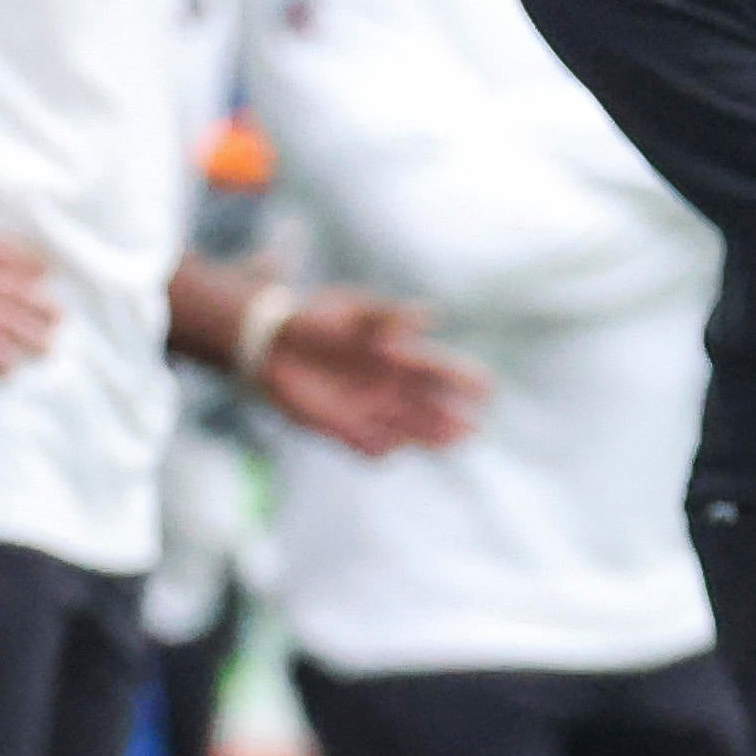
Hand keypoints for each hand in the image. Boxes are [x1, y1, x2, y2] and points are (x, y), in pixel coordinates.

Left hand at [252, 290, 488, 456]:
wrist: (271, 342)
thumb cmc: (318, 317)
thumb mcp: (353, 308)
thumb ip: (389, 315)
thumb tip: (429, 316)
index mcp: (403, 356)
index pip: (447, 372)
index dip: (467, 380)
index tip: (484, 389)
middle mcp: (394, 388)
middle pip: (435, 409)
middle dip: (454, 417)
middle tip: (472, 426)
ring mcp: (372, 411)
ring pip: (411, 432)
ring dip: (430, 438)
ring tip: (451, 441)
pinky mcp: (345, 429)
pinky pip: (370, 448)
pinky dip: (379, 448)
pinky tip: (388, 445)